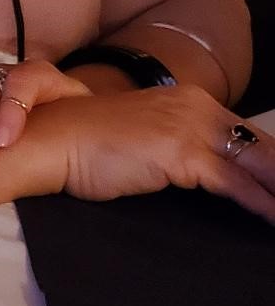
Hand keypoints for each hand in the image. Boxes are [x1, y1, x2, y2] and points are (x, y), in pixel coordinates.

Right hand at [38, 86, 274, 221]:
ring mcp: (189, 126)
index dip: (270, 164)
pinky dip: (263, 205)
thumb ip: (180, 148)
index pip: (247, 135)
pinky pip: (236, 184)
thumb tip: (211, 174)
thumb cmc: (89, 145)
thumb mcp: (147, 140)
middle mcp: (195, 106)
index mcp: (189, 100)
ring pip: (257, 164)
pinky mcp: (180, 153)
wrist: (53, 140)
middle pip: (261, 147)